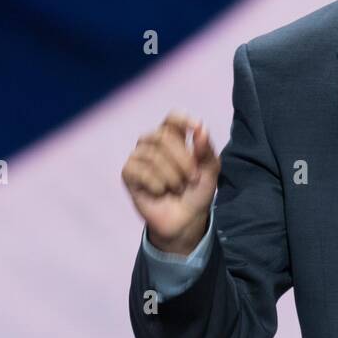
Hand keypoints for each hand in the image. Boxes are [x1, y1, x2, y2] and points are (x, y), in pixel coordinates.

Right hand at [121, 110, 218, 255]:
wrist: (185, 219)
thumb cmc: (197, 191)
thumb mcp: (210, 171)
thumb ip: (206, 150)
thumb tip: (201, 129)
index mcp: (174, 137)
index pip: (172, 118)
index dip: (183, 120)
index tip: (196, 128)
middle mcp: (153, 142)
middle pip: (164, 136)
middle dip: (184, 159)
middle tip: (192, 178)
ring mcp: (139, 156)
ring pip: (153, 155)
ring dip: (172, 176)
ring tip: (177, 188)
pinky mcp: (128, 173)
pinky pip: (141, 171)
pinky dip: (157, 185)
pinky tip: (160, 192)